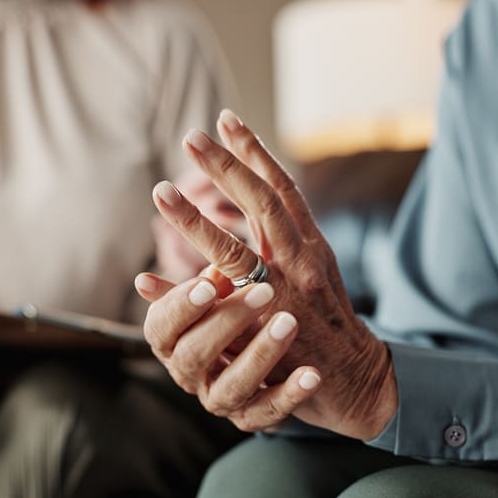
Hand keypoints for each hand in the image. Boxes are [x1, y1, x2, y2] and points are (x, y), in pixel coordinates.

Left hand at [135, 110, 396, 439]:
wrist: (354, 378)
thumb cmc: (329, 319)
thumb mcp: (319, 267)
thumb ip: (290, 234)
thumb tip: (262, 193)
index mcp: (310, 243)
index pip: (282, 188)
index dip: (254, 151)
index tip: (227, 119)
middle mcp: (299, 261)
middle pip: (260, 204)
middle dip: (225, 167)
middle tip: (191, 136)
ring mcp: (282, 296)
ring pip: (235, 251)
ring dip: (194, 220)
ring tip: (161, 192)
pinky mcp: (263, 333)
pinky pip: (214, 310)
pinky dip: (176, 295)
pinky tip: (143, 280)